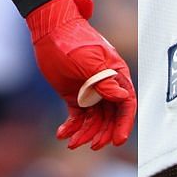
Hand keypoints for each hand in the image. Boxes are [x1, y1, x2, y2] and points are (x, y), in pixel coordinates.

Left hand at [25, 0, 137, 149]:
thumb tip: (123, 97)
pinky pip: (77, 116)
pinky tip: (62, 134)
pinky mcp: (74, 95)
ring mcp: (89, 91)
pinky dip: (71, 127)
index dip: (124, 123)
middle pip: (111, 116)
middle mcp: (105, 85)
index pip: (126, 103)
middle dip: (104, 132)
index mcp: (116, 75)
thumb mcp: (90, 61)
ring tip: (72, 143)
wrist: (50, 31)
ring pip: (94, 119)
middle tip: (93, 146)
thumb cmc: (73, 41)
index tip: (118, 140)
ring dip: (86, 133)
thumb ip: (105, 80)